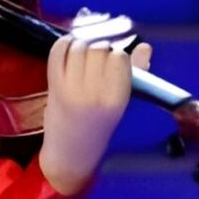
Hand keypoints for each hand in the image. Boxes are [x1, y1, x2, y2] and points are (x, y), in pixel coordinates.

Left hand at [39, 35, 152, 194]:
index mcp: (117, 99)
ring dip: (81, 45)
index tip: (112, 63)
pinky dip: (62, 44)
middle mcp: (95, 93)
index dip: (116, 55)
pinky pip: (56, 52)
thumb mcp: (121, 104)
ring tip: (81, 56)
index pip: (119, 57)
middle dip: (99, 49)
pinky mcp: (53, 86)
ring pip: (78, 47)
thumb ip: (135, 74)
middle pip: (98, 49)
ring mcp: (71, 89)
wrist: (71, 154)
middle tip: (95, 61)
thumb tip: (145, 47)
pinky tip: (67, 48)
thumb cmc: (100, 127)